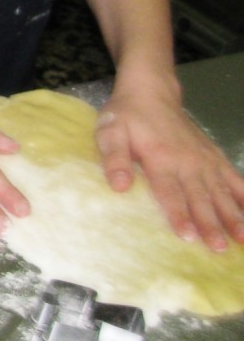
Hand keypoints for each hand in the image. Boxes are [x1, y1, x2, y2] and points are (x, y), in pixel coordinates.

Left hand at [97, 90, 243, 250]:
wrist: (152, 91)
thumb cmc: (126, 116)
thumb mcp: (110, 133)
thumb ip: (114, 159)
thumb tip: (119, 186)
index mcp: (161, 158)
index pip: (170, 192)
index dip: (179, 214)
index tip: (188, 236)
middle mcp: (188, 161)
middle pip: (200, 197)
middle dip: (211, 224)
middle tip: (219, 248)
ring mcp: (204, 159)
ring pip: (221, 192)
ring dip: (233, 215)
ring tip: (242, 239)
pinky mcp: (214, 156)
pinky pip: (233, 178)